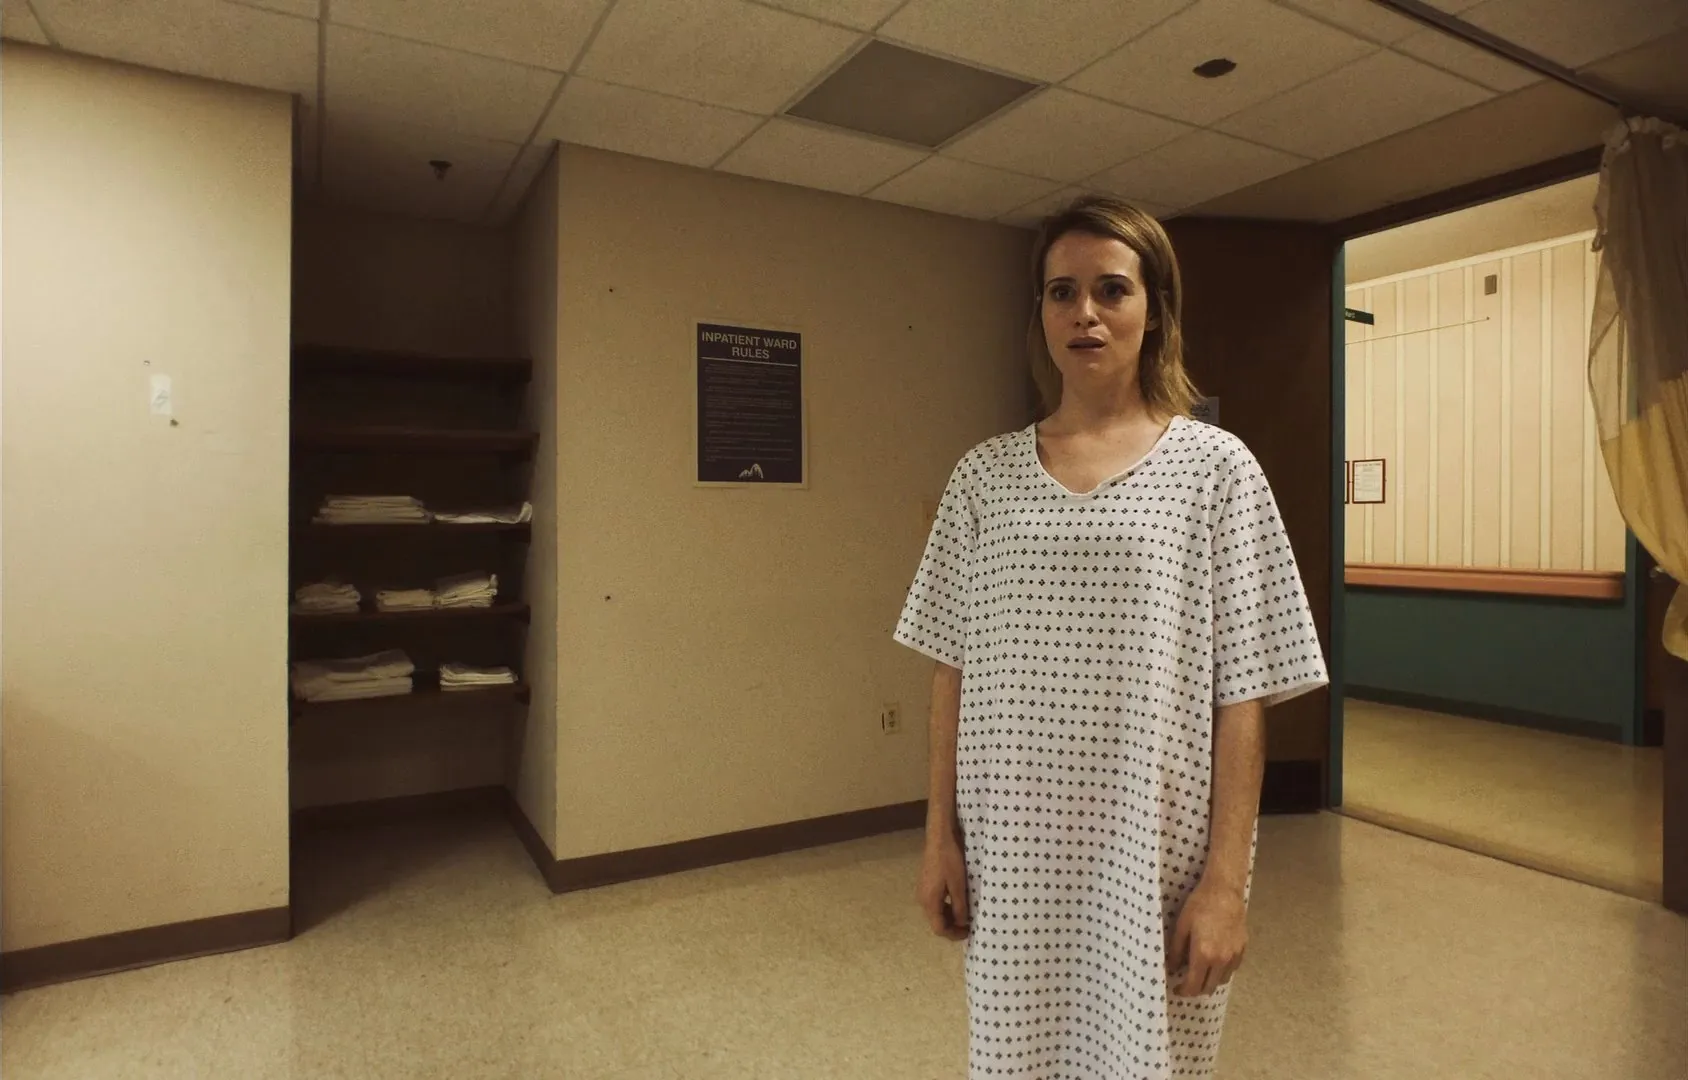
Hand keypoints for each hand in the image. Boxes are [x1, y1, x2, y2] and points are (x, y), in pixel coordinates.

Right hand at [916, 833, 969, 940]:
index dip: (954, 934)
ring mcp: (922, 890)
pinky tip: (956, 901)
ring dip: (949, 917)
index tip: (969, 932)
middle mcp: (922, 899)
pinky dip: (946, 907)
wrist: (940, 837)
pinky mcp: (925, 883)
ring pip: (935, 912)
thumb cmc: (950, 860)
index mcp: (929, 902)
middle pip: (936, 922)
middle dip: (952, 927)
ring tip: (965, 914)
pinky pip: (935, 902)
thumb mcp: (959, 885)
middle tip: (969, 925)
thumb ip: (960, 907)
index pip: (939, 929)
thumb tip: (962, 924)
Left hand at [1167, 877, 1246, 996]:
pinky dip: (1222, 971)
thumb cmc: (1199, 905)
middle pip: (1208, 987)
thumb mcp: (1181, 926)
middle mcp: (1221, 960)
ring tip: (1201, 973)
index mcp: (1203, 955)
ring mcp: (1234, 955)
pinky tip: (1215, 962)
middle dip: (1196, 989)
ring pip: (1222, 980)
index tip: (1177, 989)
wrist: (1224, 891)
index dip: (1184, 991)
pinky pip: (1232, 969)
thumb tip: (1172, 967)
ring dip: (1210, 981)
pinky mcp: (1243, 949)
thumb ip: (1176, 950)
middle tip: (1186, 983)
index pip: (1193, 985)